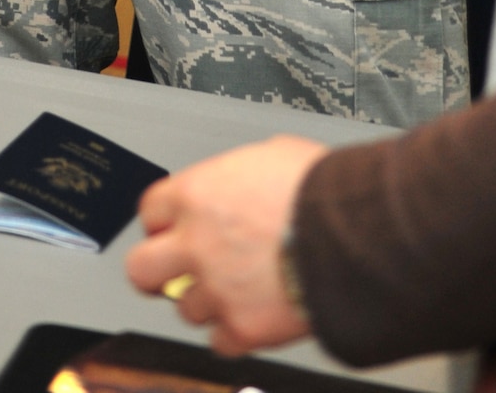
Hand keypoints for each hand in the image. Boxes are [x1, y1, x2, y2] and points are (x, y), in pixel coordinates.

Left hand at [125, 136, 328, 354]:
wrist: (354, 233)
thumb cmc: (321, 187)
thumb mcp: (273, 154)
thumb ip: (240, 175)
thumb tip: (243, 180)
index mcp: (198, 194)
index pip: (151, 212)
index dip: (164, 222)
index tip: (172, 230)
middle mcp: (196, 243)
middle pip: (142, 269)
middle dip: (158, 271)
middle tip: (176, 271)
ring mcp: (216, 289)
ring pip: (185, 309)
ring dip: (207, 301)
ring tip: (237, 289)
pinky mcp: (242, 328)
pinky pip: (219, 341)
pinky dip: (234, 332)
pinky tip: (252, 314)